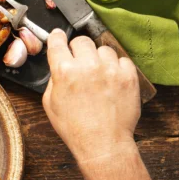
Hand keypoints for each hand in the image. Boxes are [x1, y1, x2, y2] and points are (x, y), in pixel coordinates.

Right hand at [42, 29, 140, 165]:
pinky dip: (117, 67)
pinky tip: (113, 79)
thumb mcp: (50, 103)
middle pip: (82, 41)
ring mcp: (110, 70)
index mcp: (64, 71)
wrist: (103, 143)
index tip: (59, 36)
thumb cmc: (75, 127)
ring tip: (99, 74)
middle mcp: (87, 66)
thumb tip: (59, 64)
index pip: (58, 41)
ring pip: (104, 49)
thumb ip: (54, 79)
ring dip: (100, 59)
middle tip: (81, 62)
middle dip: (79, 49)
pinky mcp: (129, 77)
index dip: (57, 37)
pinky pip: (123, 60)